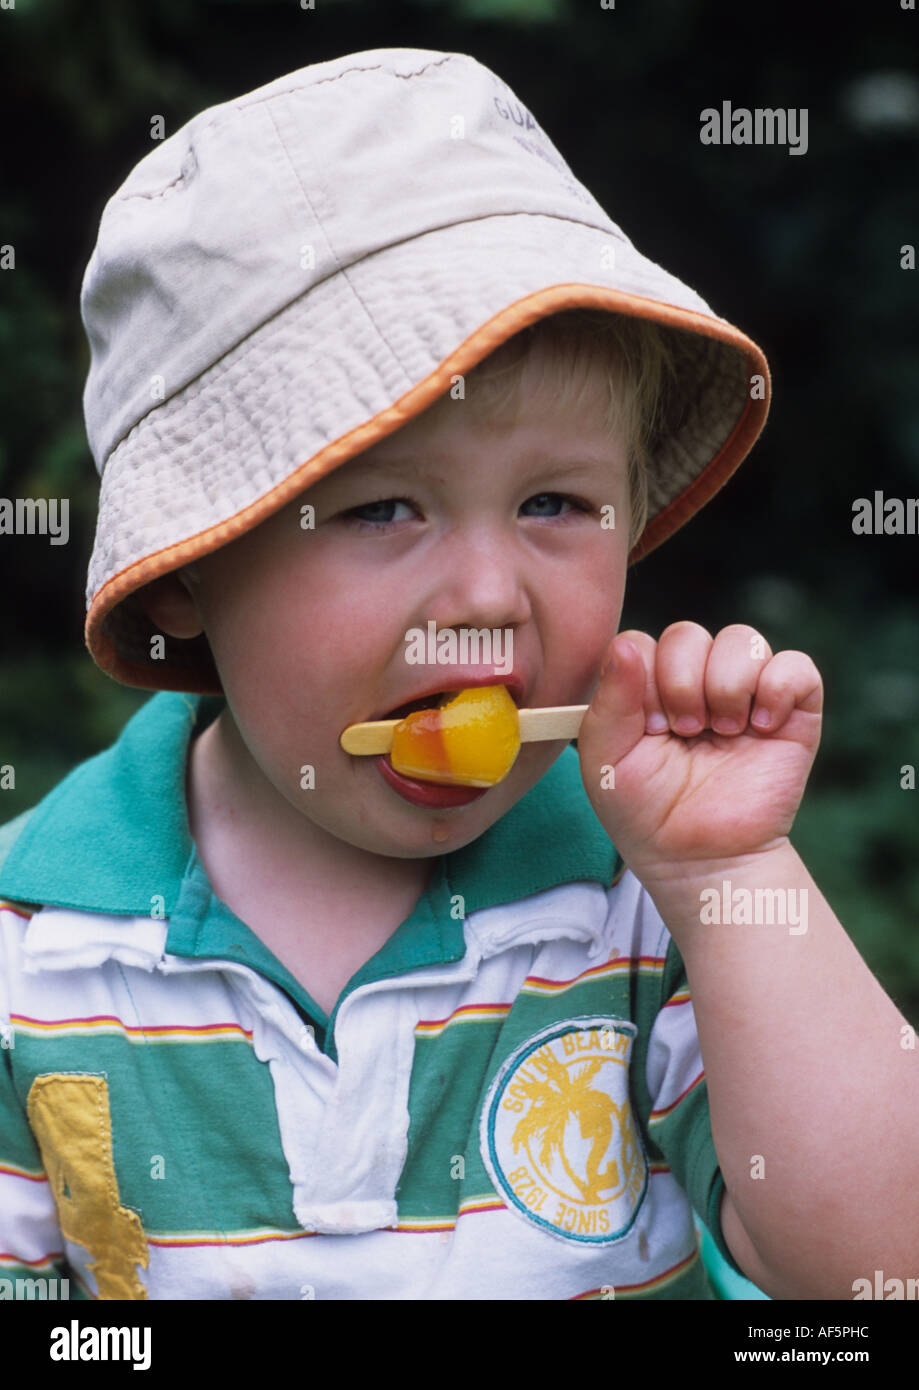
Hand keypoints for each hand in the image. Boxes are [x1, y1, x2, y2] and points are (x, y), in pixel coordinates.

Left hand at [576, 622, 822, 886]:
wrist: (704, 859)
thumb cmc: (648, 814)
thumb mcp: (607, 760)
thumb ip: (609, 701)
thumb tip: (627, 647)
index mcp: (648, 689)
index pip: (642, 644)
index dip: (644, 679)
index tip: (651, 728)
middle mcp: (696, 682)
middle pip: (687, 634)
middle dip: (683, 683)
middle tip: (686, 732)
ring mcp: (745, 694)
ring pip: (741, 639)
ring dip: (728, 685)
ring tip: (724, 732)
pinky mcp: (793, 712)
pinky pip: (797, 666)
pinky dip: (778, 689)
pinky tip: (762, 727)